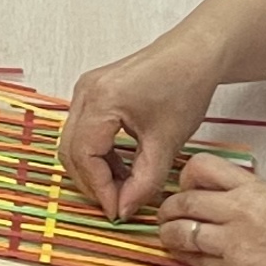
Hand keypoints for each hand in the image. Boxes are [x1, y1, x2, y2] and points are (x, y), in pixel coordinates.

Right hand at [59, 35, 221, 220]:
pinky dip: (98, 153)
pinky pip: (84, 130)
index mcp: (101, 101)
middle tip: (117, 204)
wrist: (194, 54)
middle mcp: (85, 92)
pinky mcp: (94, 91)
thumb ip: (145, 181)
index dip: (99, 189)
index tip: (118, 211)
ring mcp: (86, 89)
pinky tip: (122, 167)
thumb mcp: (167, 142)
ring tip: (123, 188)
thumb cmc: (185, 87)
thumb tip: (125, 209)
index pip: (84, 156)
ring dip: (94, 169)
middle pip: (70, 150)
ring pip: (74, 141)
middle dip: (91, 181)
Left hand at [156, 154, 265, 265]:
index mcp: (259, 192)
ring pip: (180, 229)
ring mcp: (234, 242)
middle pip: (183, 198)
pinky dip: (184, 257)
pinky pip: (192, 259)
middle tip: (168, 215)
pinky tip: (187, 257)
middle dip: (169, 208)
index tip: (183, 188)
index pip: (202, 167)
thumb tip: (216, 198)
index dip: (185, 178)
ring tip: (172, 237)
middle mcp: (243, 212)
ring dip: (170, 233)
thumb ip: (249, 201)